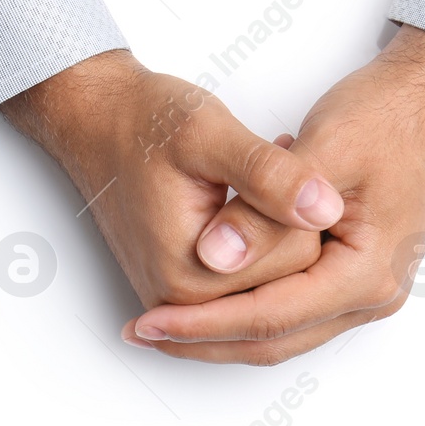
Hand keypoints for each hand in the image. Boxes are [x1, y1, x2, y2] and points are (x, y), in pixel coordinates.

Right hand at [0, 50, 344, 317]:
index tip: (279, 154)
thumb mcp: (211, 135)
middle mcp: (185, 304)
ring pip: (276, 274)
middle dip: (289, 216)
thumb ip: (270, 175)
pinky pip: (252, 274)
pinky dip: (260, 237)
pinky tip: (249, 199)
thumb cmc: (144, 123)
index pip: (299, 257)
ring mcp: (183, 302)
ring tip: (255, 179)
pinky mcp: (185, 290)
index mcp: (192, 280)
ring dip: (276, 225)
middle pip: (290, 275)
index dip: (299, 199)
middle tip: (268, 163)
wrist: (98, 121)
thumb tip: (326, 209)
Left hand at [121, 26, 424, 363]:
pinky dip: (249, 294)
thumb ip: (263, 210)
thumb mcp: (319, 152)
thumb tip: (213, 258)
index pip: (269, 317)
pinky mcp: (357, 269)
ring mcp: (369, 287)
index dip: (201, 322)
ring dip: (224, 321)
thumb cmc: (386, 114)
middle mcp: (374, 294)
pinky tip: (211, 277)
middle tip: (142, 329)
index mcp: (368, 275)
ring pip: (282, 327)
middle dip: (204, 338)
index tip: (147, 321)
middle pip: (275, 338)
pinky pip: (294, 301)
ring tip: (165, 313)